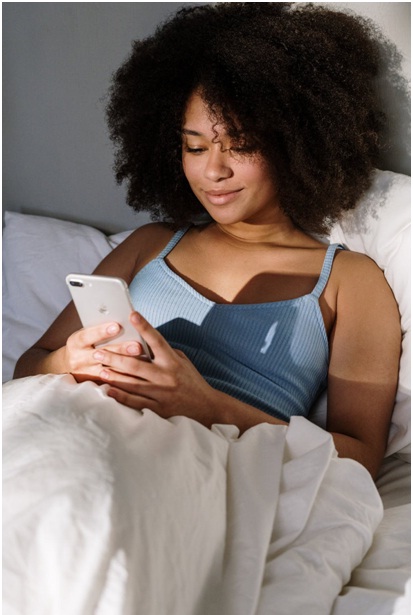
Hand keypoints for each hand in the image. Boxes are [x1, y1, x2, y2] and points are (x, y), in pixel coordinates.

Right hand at [63, 321, 144, 382]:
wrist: (68, 367)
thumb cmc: (83, 345)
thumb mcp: (84, 335)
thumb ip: (98, 331)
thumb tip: (122, 321)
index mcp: (75, 342)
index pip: (87, 336)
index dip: (101, 332)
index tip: (117, 326)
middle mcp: (79, 359)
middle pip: (102, 354)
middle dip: (121, 350)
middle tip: (137, 346)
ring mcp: (87, 373)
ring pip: (109, 371)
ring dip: (127, 366)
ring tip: (142, 360)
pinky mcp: (95, 383)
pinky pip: (112, 382)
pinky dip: (126, 378)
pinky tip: (140, 374)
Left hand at [98, 312, 217, 423]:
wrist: (206, 407)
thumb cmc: (191, 381)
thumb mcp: (182, 361)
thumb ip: (165, 352)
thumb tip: (145, 342)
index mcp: (172, 361)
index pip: (156, 340)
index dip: (144, 327)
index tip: (132, 314)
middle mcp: (166, 376)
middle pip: (135, 365)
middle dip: (115, 357)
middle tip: (99, 351)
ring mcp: (161, 393)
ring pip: (132, 384)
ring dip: (114, 376)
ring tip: (99, 369)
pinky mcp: (158, 409)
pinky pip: (135, 402)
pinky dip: (121, 396)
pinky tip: (109, 390)